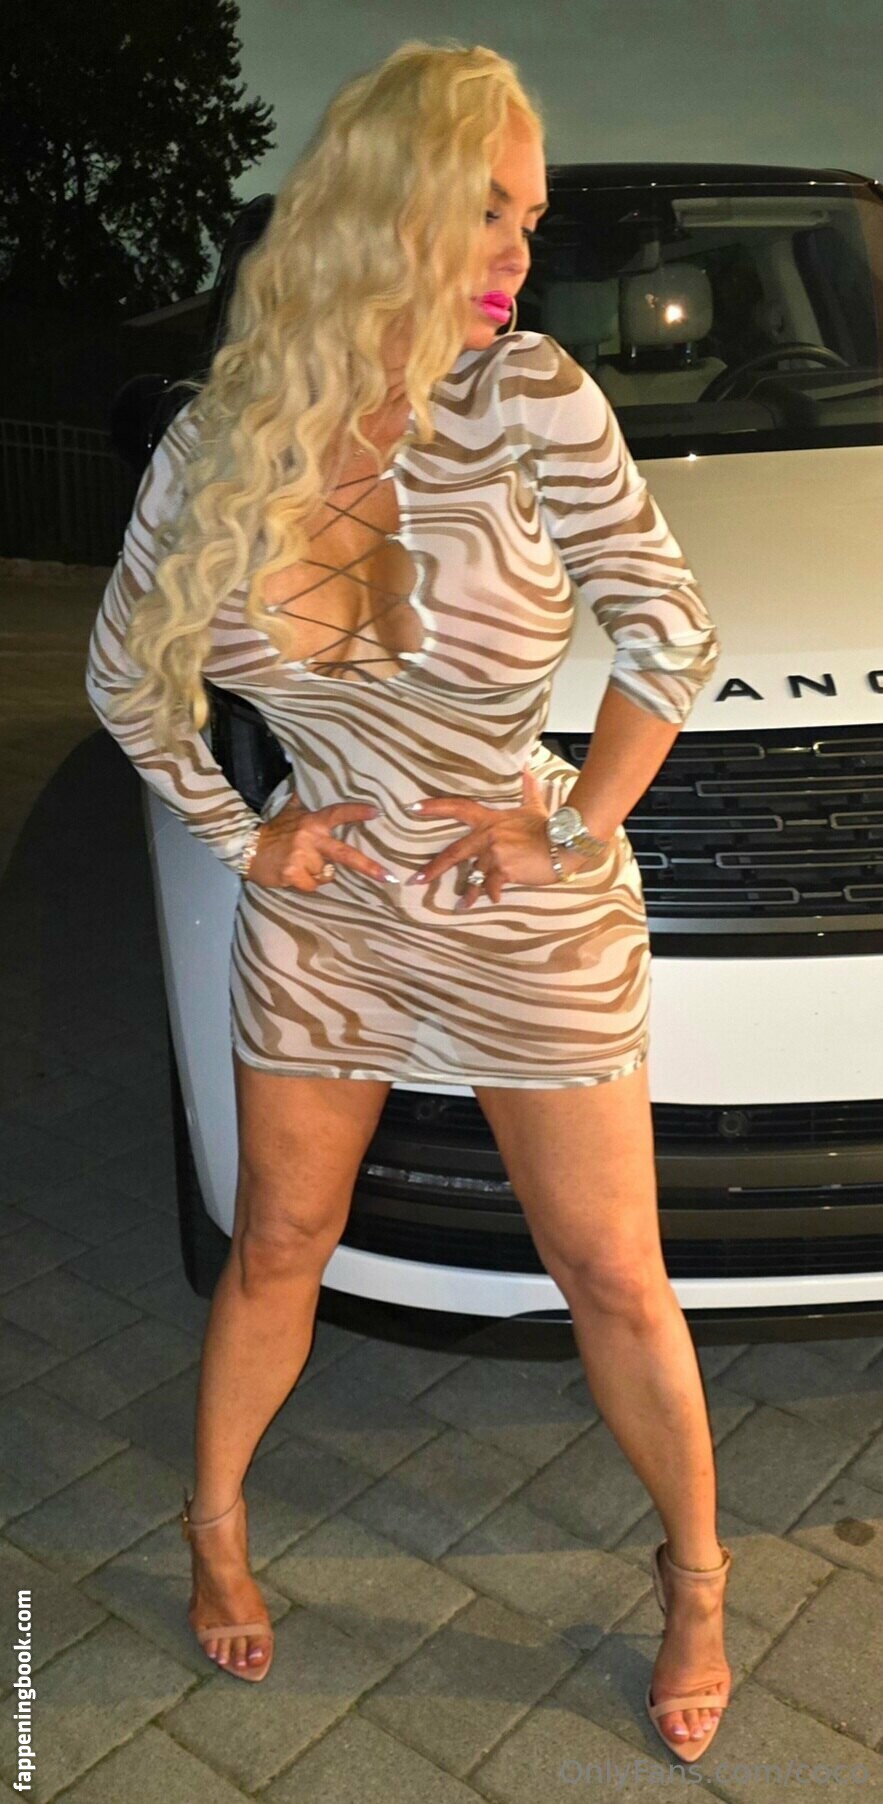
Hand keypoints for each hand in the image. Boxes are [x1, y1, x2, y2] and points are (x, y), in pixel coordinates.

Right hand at [246, 795, 395, 891]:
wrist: (246, 848)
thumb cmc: (274, 830)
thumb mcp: (290, 811)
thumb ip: (303, 798)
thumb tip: (302, 771)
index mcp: (312, 822)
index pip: (338, 813)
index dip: (357, 813)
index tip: (378, 813)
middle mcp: (310, 838)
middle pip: (345, 854)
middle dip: (368, 867)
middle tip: (387, 877)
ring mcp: (301, 857)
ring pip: (326, 874)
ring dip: (319, 873)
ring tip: (303, 865)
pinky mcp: (292, 874)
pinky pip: (312, 885)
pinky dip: (307, 884)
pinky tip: (295, 875)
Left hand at [404, 767, 601, 910]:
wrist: (564, 845)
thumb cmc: (548, 828)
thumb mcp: (534, 808)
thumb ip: (527, 790)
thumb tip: (527, 769)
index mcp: (490, 821)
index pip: (458, 809)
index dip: (435, 807)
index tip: (413, 808)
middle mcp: (488, 836)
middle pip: (454, 852)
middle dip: (433, 868)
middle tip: (416, 880)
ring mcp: (495, 854)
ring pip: (476, 875)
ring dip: (471, 892)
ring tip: (463, 904)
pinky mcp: (504, 870)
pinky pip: (492, 886)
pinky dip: (493, 894)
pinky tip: (493, 899)